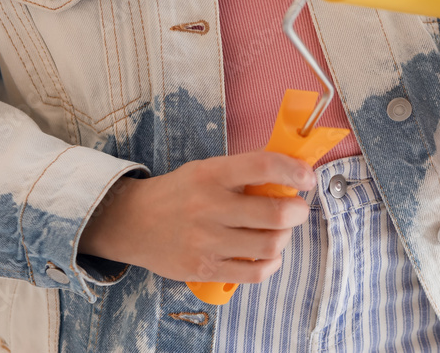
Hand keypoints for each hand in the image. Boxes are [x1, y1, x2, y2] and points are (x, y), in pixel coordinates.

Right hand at [79, 151, 316, 283]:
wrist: (132, 223)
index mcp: (211, 175)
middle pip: (275, 214)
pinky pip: (254, 272)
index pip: (262, 166)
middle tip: (298, 208)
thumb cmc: (178, 193)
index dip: (293, 171)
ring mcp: (206, 241)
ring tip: (278, 231)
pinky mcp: (204, 269)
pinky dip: (271, 263)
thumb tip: (290, 174)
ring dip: (284, 237)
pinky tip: (267, 254)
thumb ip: (244, 171)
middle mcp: (209, 207)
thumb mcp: (206, 169)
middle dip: (298, 211)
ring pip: (269, 244)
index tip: (307, 177)